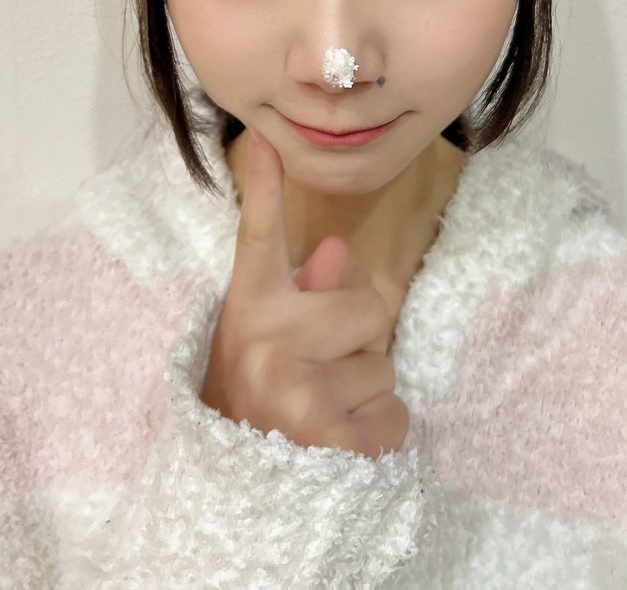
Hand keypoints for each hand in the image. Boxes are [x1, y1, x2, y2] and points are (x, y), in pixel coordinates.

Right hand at [200, 129, 408, 458]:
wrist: (232, 487)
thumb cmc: (256, 398)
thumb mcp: (266, 343)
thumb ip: (303, 295)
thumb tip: (335, 249)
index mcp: (251, 309)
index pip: (258, 237)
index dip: (265, 186)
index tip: (264, 140)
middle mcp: (268, 339)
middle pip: (368, 308)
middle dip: (356, 345)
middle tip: (317, 375)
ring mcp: (296, 387)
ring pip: (384, 367)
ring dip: (365, 394)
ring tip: (321, 414)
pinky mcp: (328, 436)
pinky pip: (394, 415)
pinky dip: (379, 434)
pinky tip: (338, 444)